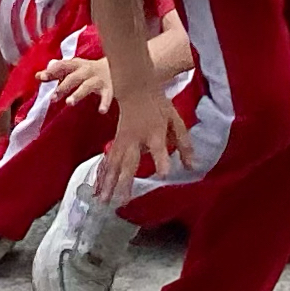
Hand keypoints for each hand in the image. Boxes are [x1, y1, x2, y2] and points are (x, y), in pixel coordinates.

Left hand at [46, 55, 115, 112]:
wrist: (116, 66)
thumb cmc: (88, 70)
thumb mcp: (73, 68)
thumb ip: (56, 72)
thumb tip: (38, 76)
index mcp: (77, 65)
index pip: (63, 66)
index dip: (52, 71)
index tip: (41, 77)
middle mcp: (87, 71)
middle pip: (73, 78)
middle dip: (62, 87)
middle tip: (52, 98)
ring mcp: (98, 80)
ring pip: (87, 86)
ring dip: (78, 94)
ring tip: (69, 103)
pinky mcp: (108, 89)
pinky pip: (107, 96)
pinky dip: (105, 102)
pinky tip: (101, 110)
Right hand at [95, 87, 190, 201]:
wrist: (135, 88)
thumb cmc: (158, 106)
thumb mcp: (176, 121)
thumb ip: (184, 144)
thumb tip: (192, 167)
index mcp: (155, 133)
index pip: (158, 148)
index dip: (161, 160)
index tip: (163, 174)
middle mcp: (136, 139)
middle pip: (130, 162)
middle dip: (125, 182)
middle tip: (123, 201)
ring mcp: (123, 141)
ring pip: (114, 165)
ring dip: (108, 184)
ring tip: (103, 201)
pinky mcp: (116, 143)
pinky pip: (108, 162)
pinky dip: (101, 176)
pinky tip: (97, 189)